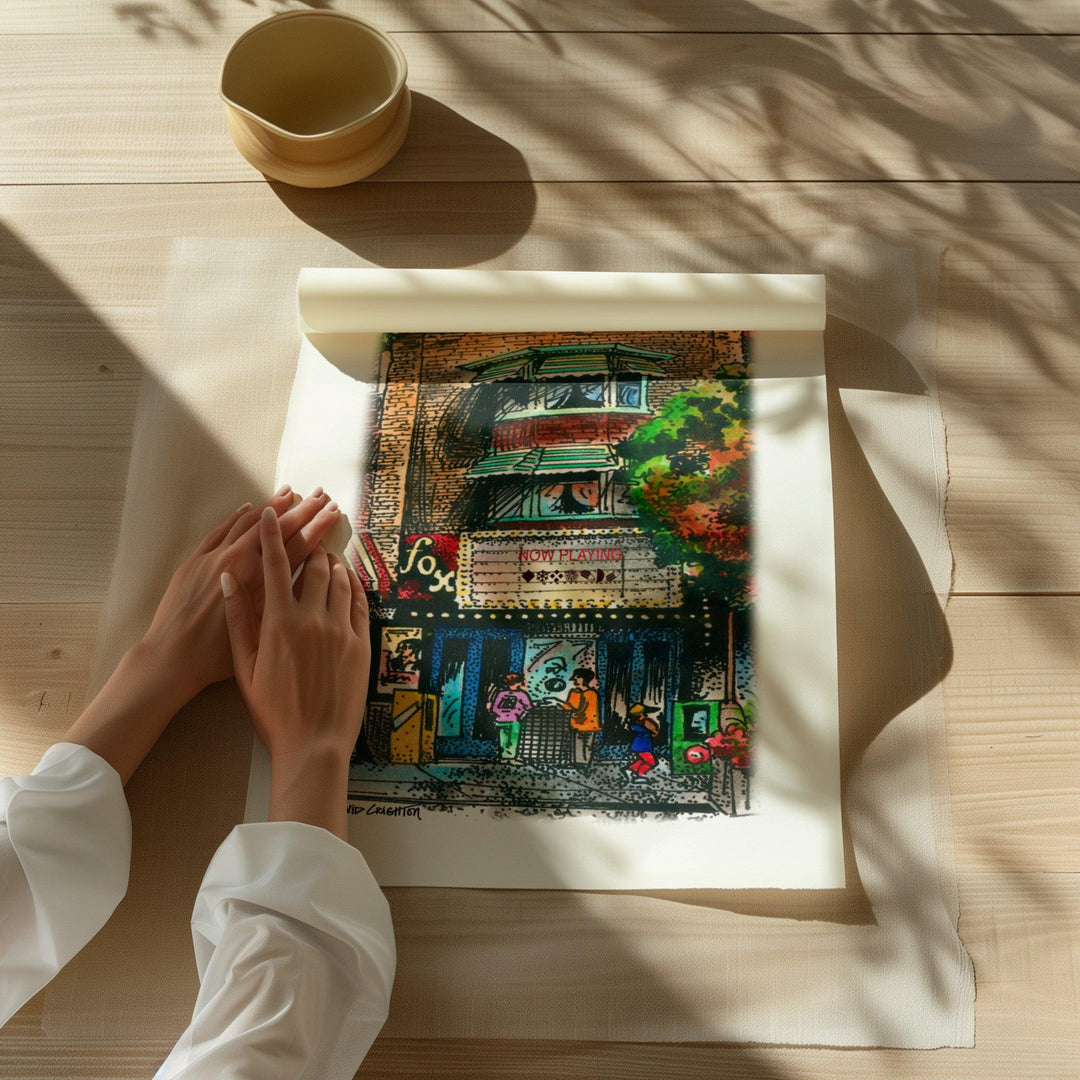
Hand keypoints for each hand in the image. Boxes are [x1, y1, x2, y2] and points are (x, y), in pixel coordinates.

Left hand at [142, 488, 341, 701]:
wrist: (171, 657)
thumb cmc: (217, 655)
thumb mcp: (260, 630)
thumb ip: (281, 599)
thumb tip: (304, 577)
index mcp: (259, 580)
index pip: (296, 545)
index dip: (317, 526)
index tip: (332, 511)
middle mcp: (238, 561)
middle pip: (276, 528)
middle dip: (302, 509)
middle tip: (321, 494)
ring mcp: (214, 557)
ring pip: (248, 523)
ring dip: (271, 506)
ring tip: (290, 492)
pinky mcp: (195, 560)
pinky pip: (220, 530)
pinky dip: (237, 516)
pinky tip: (249, 507)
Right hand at [222, 507, 370, 838]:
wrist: (314, 742)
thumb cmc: (273, 711)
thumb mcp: (244, 667)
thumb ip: (237, 620)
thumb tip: (228, 579)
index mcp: (279, 622)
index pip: (275, 565)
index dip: (272, 535)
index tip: (269, 513)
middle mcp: (313, 618)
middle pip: (315, 566)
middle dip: (309, 543)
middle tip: (309, 531)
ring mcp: (341, 630)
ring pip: (340, 580)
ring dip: (333, 562)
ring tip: (326, 554)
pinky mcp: (361, 643)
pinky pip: (359, 603)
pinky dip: (353, 585)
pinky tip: (347, 580)